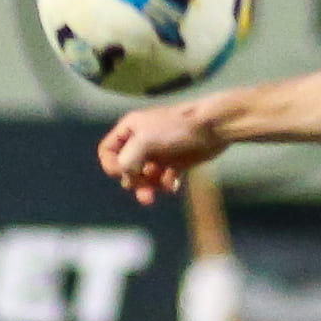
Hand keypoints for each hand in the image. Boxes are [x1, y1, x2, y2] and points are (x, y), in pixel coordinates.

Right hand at [99, 100, 227, 204]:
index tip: (124, 173)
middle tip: (145, 192)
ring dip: (150, 186)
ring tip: (161, 190)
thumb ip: (127, 159)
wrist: (213, 127)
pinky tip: (174, 182)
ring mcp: (159, 152)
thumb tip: (124, 177)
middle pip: (126, 168)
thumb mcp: (145, 141)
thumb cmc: (177, 129)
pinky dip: (166, 184)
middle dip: (134, 181)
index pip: (107, 151)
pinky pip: (162, 180)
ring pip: (144, 177)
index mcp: (130, 129)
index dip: (112, 165)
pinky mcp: (175, 161)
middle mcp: (142, 140)